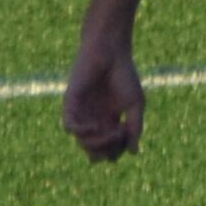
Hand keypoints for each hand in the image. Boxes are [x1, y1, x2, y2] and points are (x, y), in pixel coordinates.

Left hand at [64, 32, 144, 161]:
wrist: (110, 51)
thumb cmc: (124, 75)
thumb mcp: (136, 104)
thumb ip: (135, 128)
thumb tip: (133, 153)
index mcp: (109, 122)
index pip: (108, 149)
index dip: (117, 151)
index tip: (127, 135)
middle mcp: (93, 121)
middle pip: (94, 152)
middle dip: (107, 150)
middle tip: (119, 134)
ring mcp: (81, 114)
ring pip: (82, 143)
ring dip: (98, 142)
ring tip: (113, 129)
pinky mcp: (70, 105)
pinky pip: (69, 127)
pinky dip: (82, 131)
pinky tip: (94, 125)